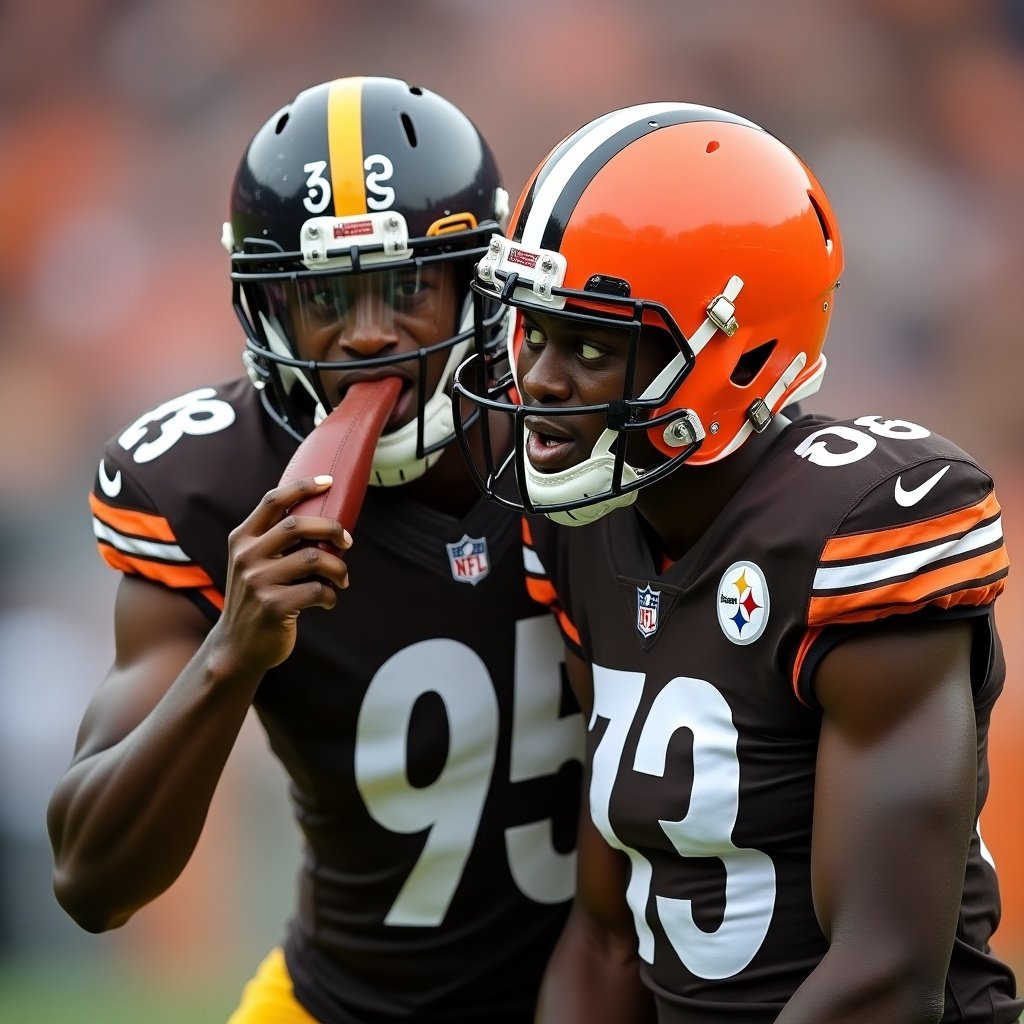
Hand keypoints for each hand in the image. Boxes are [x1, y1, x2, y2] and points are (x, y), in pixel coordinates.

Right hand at [214, 475, 350, 674]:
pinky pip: (317, 590)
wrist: (237, 647)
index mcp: (242, 539)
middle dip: (331, 528)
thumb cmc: (257, 599)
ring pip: (314, 558)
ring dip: (338, 568)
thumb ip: (275, 542)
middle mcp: (246, 556)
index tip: (328, 481)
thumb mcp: (254, 565)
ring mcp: (258, 581)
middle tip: (346, 541)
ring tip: (341, 579)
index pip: (273, 501)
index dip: (302, 487)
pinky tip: (328, 601)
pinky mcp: (273, 605)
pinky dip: (330, 595)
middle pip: (297, 525)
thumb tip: (324, 522)